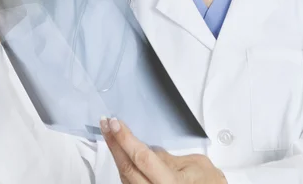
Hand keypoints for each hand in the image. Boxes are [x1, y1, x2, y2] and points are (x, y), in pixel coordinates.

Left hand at [100, 117, 226, 183]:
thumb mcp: (196, 166)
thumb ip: (170, 159)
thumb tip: (150, 149)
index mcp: (171, 183)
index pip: (142, 158)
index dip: (125, 139)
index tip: (114, 123)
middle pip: (127, 168)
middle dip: (114, 144)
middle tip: (106, 125)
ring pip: (125, 178)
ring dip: (116, 156)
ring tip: (110, 136)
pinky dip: (123, 168)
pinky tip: (121, 156)